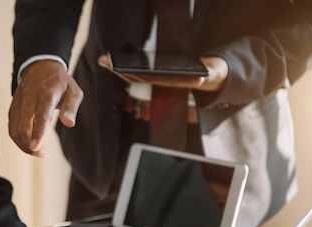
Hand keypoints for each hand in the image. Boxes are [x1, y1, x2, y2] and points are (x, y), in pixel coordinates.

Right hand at [8, 60, 83, 156]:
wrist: (40, 66)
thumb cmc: (60, 82)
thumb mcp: (74, 90)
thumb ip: (72, 107)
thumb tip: (69, 123)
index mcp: (46, 95)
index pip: (41, 117)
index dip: (38, 134)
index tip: (36, 149)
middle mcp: (29, 99)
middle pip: (23, 126)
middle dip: (29, 145)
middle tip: (41, 154)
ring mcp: (19, 104)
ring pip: (14, 129)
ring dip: (22, 144)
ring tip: (35, 152)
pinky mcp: (13, 108)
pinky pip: (11, 127)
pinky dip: (17, 139)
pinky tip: (27, 144)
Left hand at [97, 53, 227, 91]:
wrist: (208, 76)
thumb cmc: (206, 73)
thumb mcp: (208, 73)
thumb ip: (206, 74)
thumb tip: (203, 77)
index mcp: (169, 82)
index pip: (148, 78)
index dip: (134, 73)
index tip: (121, 70)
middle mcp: (160, 82)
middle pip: (135, 76)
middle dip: (119, 69)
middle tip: (106, 61)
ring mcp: (155, 78)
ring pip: (132, 74)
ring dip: (117, 67)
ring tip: (104, 59)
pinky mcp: (152, 74)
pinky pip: (135, 70)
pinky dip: (123, 66)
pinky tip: (112, 61)